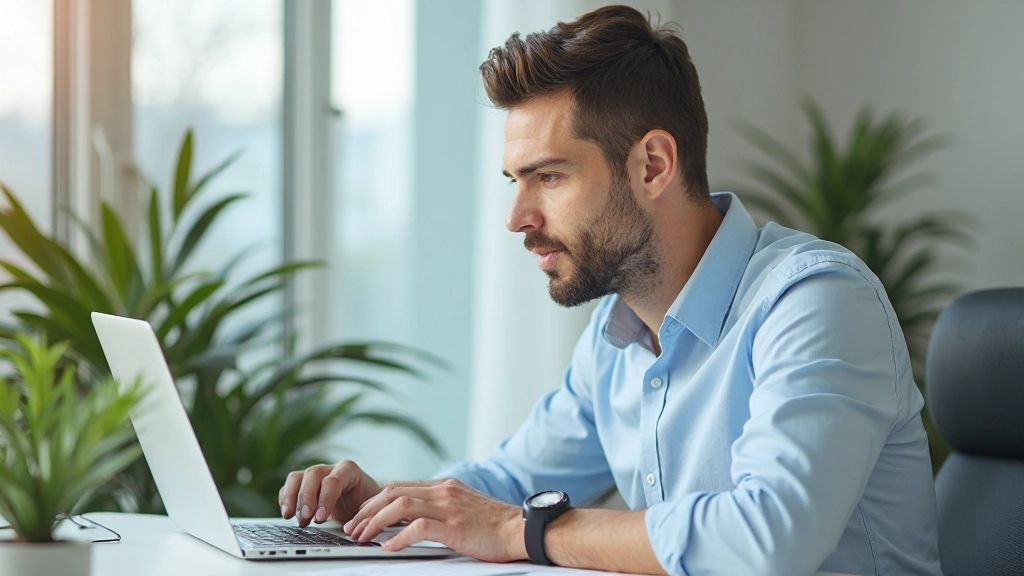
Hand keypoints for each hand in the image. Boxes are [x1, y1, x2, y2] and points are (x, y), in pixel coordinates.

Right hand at [278, 460, 381, 526]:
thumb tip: (350, 527)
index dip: (325, 499)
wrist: (363, 500)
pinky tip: (287, 512)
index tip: (320, 518)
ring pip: (297, 477)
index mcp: (349, 471)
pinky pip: (290, 485)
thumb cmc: (367, 503)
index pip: (333, 480)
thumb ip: (362, 513)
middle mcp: (331, 469)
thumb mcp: (369, 507)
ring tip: (290, 516)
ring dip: (291, 497)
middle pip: (313, 474)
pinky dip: (285, 498)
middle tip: (304, 519)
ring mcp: (316, 474)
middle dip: (306, 497)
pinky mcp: (305, 483)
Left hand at [343, 478, 526, 561]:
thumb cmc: (496, 526)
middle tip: (353, 528)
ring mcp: (449, 507)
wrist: (522, 529)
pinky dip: (399, 538)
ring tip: (363, 537)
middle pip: (394, 492)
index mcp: (444, 487)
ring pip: (400, 506)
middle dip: (368, 510)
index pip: (400, 487)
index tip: (361, 517)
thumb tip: (414, 520)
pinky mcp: (455, 526)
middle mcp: (443, 491)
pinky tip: (389, 548)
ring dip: (376, 522)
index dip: (375, 501)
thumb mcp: (464, 508)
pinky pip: (419, 527)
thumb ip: (441, 508)